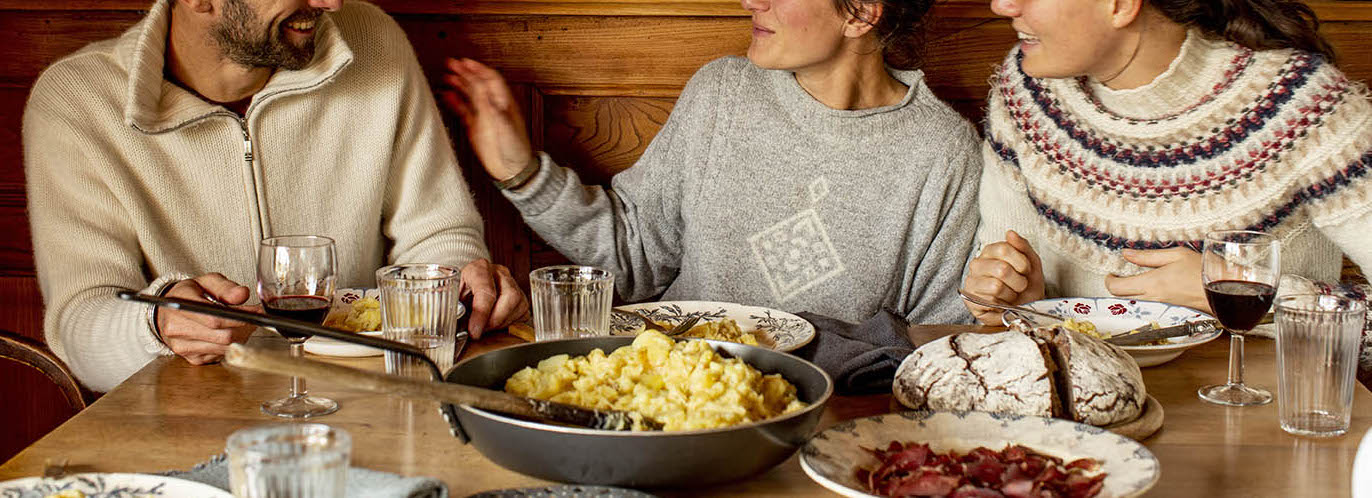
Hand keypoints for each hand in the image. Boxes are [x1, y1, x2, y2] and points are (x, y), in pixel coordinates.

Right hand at [156, 273, 259, 364]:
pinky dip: (230, 345)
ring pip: (224, 347)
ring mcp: (182, 346)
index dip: (239, 316)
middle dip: (243, 326)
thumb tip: (243, 294)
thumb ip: (225, 287)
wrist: (169, 312)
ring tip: (240, 324)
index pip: (214, 319)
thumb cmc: (190, 295)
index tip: (256, 311)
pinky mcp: (191, 358)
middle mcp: (176, 328)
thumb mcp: (206, 282)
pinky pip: (220, 355)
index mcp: (178, 304)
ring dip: (239, 336)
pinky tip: (227, 333)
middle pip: (223, 336)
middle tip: (252, 317)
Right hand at [439, 57, 536, 181]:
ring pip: (470, 95)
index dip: (479, 69)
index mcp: (504, 104)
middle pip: (478, 84)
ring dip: (459, 84)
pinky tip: (446, 95)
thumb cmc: (516, 150)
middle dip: (466, 72)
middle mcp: (493, 107)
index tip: (465, 62)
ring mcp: (483, 116)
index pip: (491, 80)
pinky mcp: (475, 128)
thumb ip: (496, 113)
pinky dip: (454, 102)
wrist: (512, 170)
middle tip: (451, 63)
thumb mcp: (507, 130)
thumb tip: (485, 95)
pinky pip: (463, 111)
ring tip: (446, 75)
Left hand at [459, 258, 528, 339]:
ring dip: (501, 323)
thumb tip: (455, 328)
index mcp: (479, 268)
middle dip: (495, 320)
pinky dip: (509, 323)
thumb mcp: (451, 297)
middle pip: (510, 297)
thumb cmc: (460, 293)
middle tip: (480, 331)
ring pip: (519, 306)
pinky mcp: (521, 296)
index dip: (481, 314)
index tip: (474, 331)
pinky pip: (523, 314)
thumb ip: (454, 309)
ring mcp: (513, 283)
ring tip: (485, 326)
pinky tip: (496, 322)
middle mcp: (499, 273)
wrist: (468, 287)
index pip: (486, 290)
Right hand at [962, 230, 1045, 324]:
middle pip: (1001, 269)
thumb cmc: (1026, 286)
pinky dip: (1002, 305)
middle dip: (1018, 282)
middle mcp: (977, 264)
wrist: (1024, 311)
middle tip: (1019, 286)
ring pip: (996, 287)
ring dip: (1010, 295)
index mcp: (990, 251)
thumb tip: (1010, 233)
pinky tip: (1002, 303)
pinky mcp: (970, 299)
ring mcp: (971, 282)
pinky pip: (990, 302)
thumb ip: (1023, 246)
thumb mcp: (1031, 263)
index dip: (1021, 263)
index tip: (1025, 271)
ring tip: (1010, 295)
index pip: (1004, 248)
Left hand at [1105, 247, 1208, 312]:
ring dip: (1129, 291)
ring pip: (1133, 302)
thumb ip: (1148, 256)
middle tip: (1120, 274)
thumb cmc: (1202, 270)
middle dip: (1116, 285)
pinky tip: (1150, 285)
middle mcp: (1153, 297)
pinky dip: (1142, 296)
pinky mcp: (1167, 309)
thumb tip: (1126, 253)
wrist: (1224, 290)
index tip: (1111, 272)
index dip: (1109, 280)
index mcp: (1152, 283)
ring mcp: (1160, 305)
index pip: (1117, 287)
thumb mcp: (1175, 255)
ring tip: (1135, 277)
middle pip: (1121, 297)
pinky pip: (1146, 304)